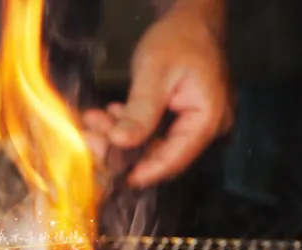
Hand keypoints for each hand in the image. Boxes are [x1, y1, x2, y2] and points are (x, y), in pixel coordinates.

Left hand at [84, 1, 232, 187]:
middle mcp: (209, 127)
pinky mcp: (186, 118)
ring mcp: (198, 123)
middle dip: (124, 148)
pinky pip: (158, 132)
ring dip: (124, 135)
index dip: (144, 172)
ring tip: (95, 121)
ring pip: (156, 143)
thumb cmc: (180, 38)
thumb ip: (140, 111)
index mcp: (209, 119)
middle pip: (163, 154)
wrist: (192, 19)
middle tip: (92, 137)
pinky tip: (112, 116)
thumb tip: (120, 143)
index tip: (116, 178)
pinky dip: (134, 126)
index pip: (175, 158)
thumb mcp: (155, 73)